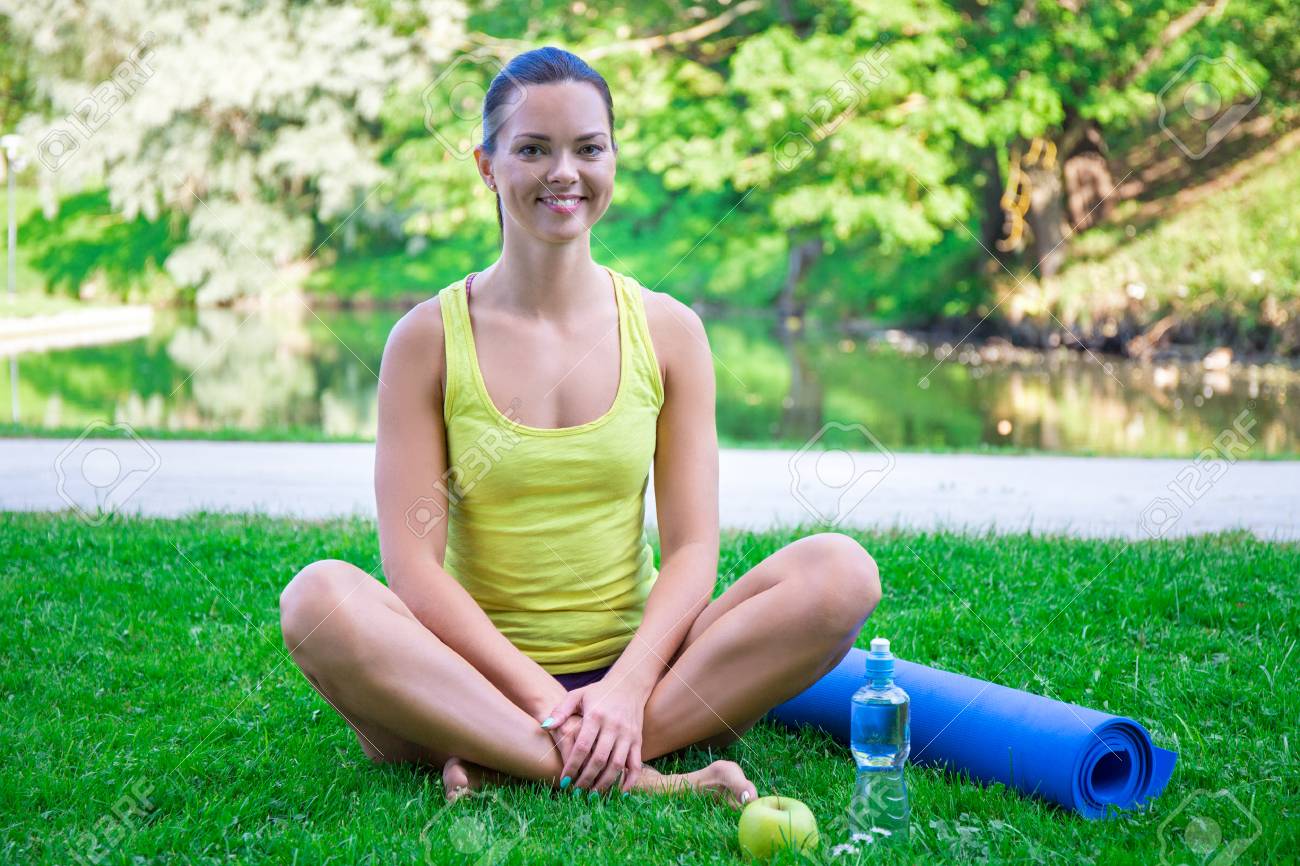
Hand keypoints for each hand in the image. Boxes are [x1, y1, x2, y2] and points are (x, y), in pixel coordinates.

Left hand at [546, 678, 646, 794]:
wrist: (629, 685)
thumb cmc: (598, 692)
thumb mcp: (577, 695)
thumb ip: (560, 711)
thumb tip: (545, 726)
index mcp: (596, 716)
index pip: (582, 746)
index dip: (572, 766)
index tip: (563, 781)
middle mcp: (613, 726)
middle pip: (599, 759)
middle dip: (586, 779)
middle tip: (575, 792)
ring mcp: (627, 734)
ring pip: (617, 765)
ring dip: (604, 784)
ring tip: (591, 795)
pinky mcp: (638, 740)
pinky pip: (635, 764)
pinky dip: (629, 781)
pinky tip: (619, 793)